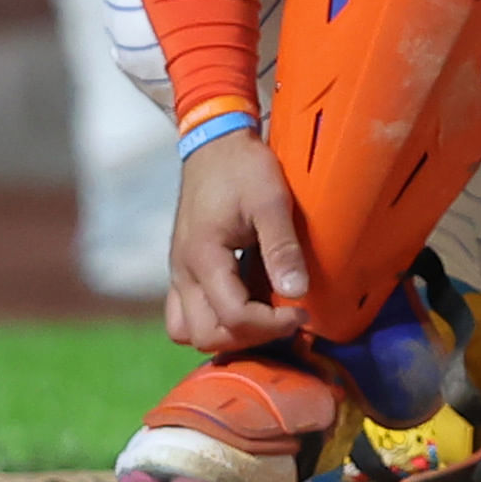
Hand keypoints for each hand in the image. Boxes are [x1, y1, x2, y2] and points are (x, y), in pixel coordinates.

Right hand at [164, 128, 311, 352]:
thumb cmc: (244, 168)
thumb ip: (282, 248)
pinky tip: (246, 304)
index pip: (233, 317)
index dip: (271, 325)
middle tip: (286, 318)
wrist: (213, 145)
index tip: (303, 313)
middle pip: (205, 335)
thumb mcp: (271, 201)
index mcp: (203, 258)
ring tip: (264, 317)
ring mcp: (177, 274)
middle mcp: (182, 273)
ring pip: (187, 331)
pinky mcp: (181, 271)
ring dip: (226, 334)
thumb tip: (298, 293)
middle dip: (249, 336)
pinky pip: (185, 315)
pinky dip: (213, 321)